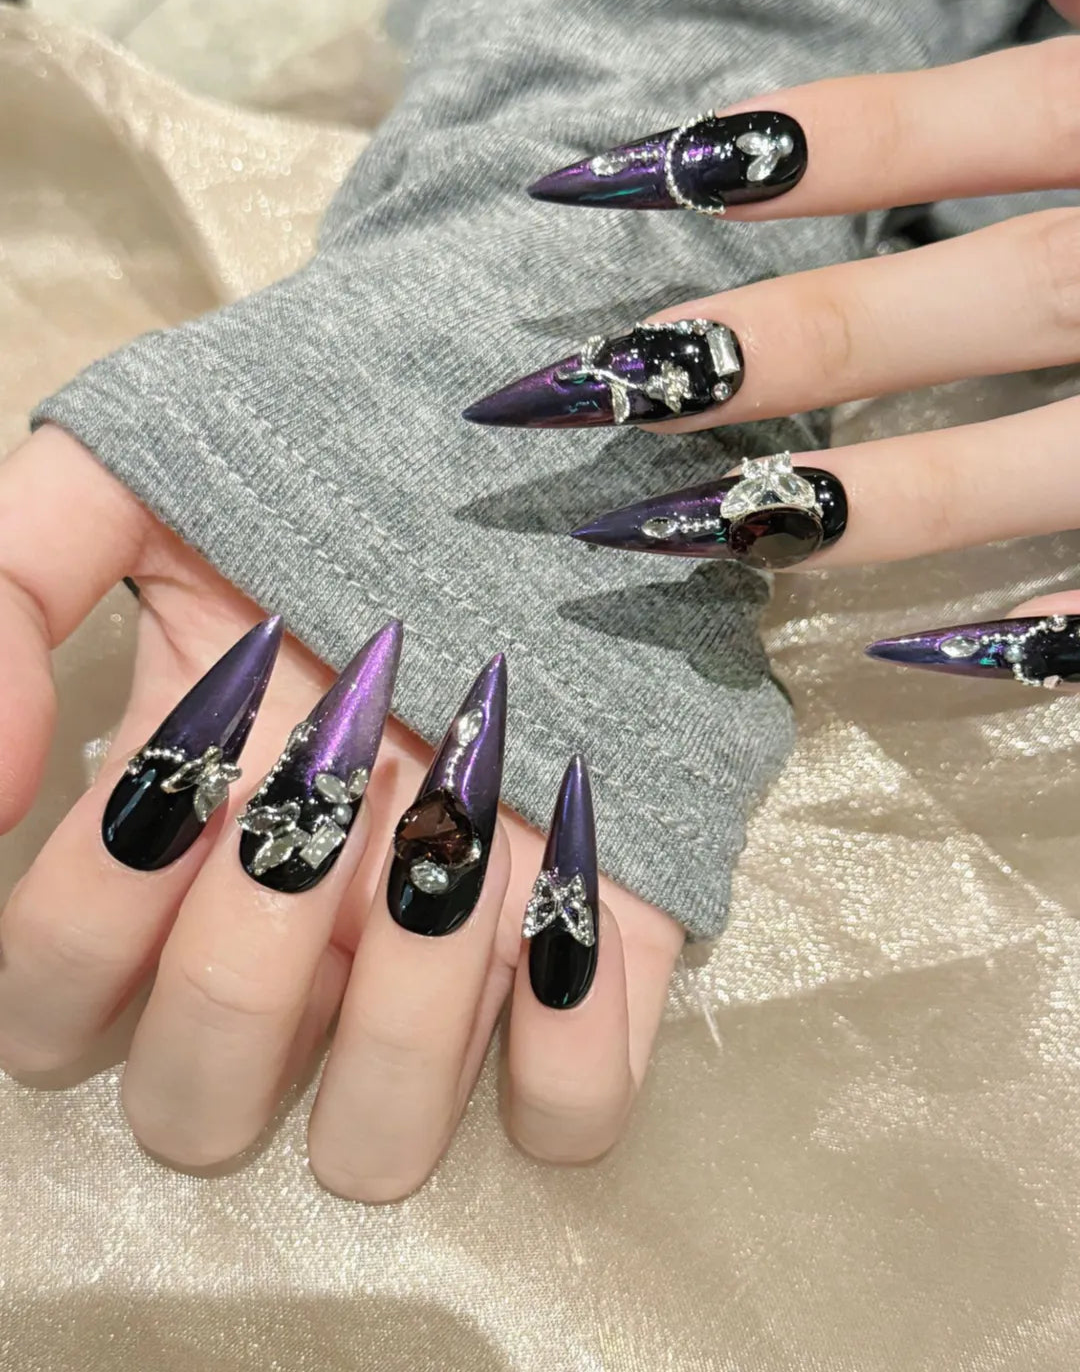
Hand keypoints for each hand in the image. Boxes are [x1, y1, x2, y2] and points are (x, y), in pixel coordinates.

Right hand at [0, 427, 681, 1199]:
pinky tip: (550, 913)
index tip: (194, 742)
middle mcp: (300, 927)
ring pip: (376, 1145)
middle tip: (318, 787)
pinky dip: (562, 1061)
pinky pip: (572, 1116)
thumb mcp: (135, 464)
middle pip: (196, 1104)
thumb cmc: (333, 436)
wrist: (534, 421)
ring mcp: (448, 957)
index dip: (86, 916)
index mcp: (179, 833)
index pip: (50, 1005)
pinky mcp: (602, 943)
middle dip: (238, 965)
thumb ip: (7, 589)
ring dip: (395, 1019)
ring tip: (443, 840)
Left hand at [463, 28, 1079, 675]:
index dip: (817, 143)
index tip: (612, 179)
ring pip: (1030, 466)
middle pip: (986, 301)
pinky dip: (1035, 631)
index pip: (978, 123)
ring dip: (862, 502)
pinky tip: (900, 657)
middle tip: (598, 385)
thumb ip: (1079, 28)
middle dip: (792, 341)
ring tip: (673, 535)